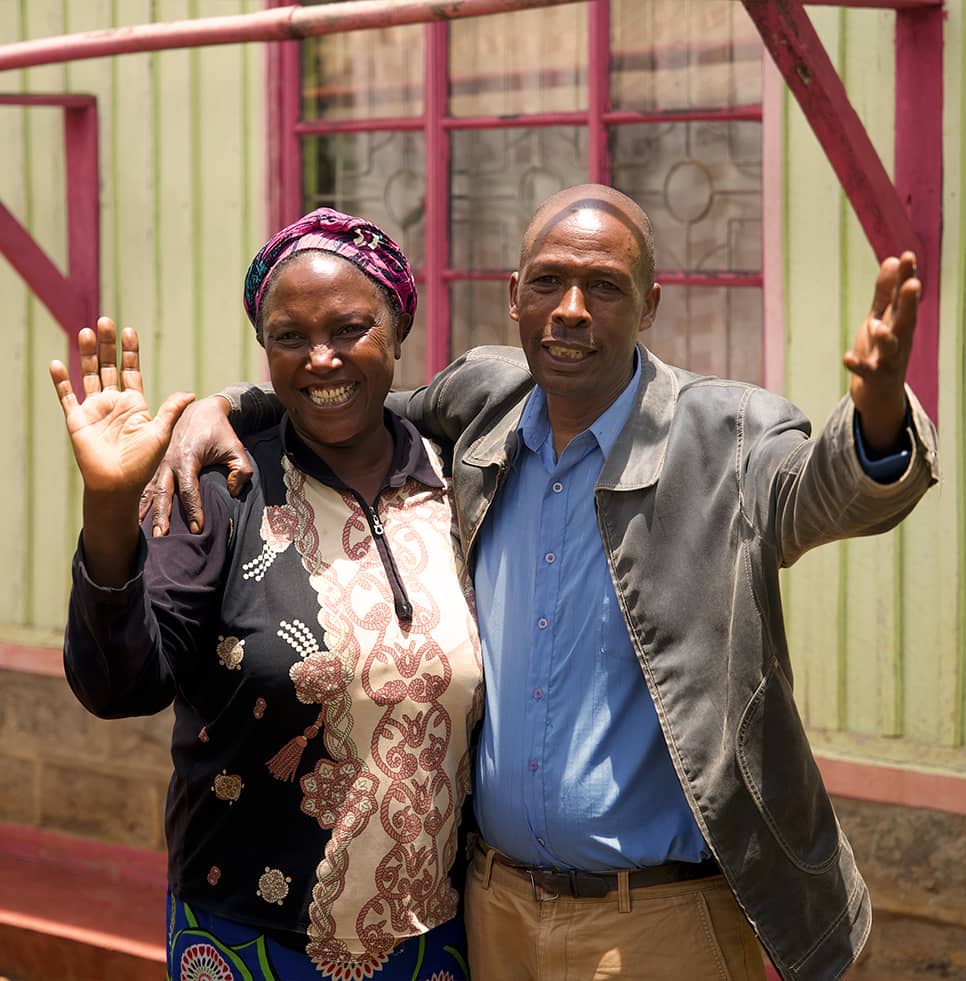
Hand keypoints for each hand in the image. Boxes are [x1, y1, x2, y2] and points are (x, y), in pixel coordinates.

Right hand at [50, 318, 194, 500]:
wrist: (118, 485)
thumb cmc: (142, 463)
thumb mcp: (160, 433)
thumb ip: (170, 411)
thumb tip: (189, 393)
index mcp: (134, 404)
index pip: (131, 370)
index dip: (129, 352)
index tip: (129, 331)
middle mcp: (113, 403)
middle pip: (108, 366)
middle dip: (107, 345)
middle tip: (106, 323)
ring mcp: (94, 410)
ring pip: (88, 375)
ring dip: (85, 354)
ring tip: (86, 332)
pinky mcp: (77, 420)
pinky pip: (67, 396)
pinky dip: (61, 381)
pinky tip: (57, 363)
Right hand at [140, 395, 252, 535]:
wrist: (201, 410)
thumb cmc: (220, 432)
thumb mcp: (237, 448)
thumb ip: (241, 471)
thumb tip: (233, 492)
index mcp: (187, 457)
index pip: (189, 489)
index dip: (193, 510)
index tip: (197, 529)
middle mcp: (168, 461)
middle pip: (162, 493)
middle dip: (162, 515)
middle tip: (162, 536)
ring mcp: (158, 463)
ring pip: (149, 491)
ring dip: (147, 512)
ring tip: (145, 533)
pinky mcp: (154, 465)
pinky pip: (144, 486)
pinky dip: (140, 502)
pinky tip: (137, 519)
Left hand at [843, 251, 918, 453]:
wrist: (879, 391)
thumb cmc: (882, 349)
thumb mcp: (882, 317)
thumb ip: (885, 292)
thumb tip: (891, 260)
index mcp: (900, 323)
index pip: (905, 297)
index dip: (907, 277)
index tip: (908, 256)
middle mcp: (900, 339)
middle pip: (906, 319)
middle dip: (909, 302)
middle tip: (912, 283)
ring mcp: (888, 359)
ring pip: (891, 347)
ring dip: (886, 337)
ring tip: (878, 327)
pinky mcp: (874, 377)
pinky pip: (866, 371)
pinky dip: (857, 364)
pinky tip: (847, 357)